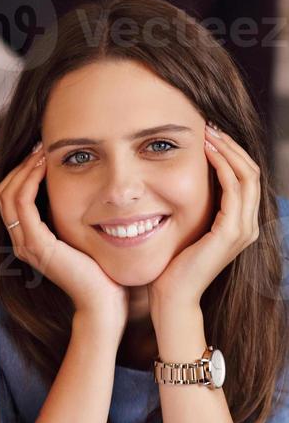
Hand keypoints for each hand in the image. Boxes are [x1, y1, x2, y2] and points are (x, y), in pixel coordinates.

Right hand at [0, 145, 126, 328]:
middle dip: (20, 166)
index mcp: (29, 239)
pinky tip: (46, 168)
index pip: (11, 197)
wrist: (104, 303)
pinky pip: (23, 205)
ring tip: (42, 152)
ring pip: (9, 195)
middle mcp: (20, 241)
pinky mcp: (36, 246)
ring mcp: (25, 244)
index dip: (22, 172)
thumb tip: (84, 192)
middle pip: (4, 192)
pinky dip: (30, 182)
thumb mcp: (84, 238)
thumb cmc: (101, 272)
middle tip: (40, 146)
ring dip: (24, 169)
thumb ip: (75, 218)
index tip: (42, 153)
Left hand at [150, 124, 261, 315]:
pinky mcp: (230, 234)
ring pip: (247, 176)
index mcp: (240, 223)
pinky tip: (206, 154)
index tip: (209, 134)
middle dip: (231, 146)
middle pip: (251, 171)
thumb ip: (194, 210)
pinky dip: (222, 168)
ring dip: (227, 151)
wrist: (171, 296)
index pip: (245, 178)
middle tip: (210, 126)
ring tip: (208, 133)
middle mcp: (248, 225)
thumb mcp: (186, 230)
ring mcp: (242, 230)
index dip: (230, 153)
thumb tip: (179, 185)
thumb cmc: (171, 265)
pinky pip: (233, 191)